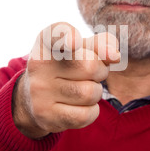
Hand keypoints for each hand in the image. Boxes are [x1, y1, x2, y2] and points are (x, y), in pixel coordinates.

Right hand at [13, 23, 119, 138]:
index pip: (56, 34)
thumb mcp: (81, 49)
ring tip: (83, 89)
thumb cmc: (67, 66)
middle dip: (100, 71)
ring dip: (95, 92)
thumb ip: (101, 44)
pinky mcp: (45, 115)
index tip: (74, 41)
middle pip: (89, 66)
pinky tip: (80, 106)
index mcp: (46, 41)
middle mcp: (39, 65)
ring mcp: (39, 92)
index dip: (67, 36)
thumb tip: (114, 55)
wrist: (35, 98)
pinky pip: (85, 115)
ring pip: (89, 93)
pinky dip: (91, 111)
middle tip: (92, 74)